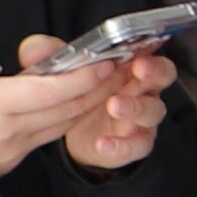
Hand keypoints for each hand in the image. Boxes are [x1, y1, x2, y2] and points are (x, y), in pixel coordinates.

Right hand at [0, 36, 117, 179]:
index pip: (49, 92)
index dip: (82, 77)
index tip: (104, 62)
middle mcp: (6, 131)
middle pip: (67, 109)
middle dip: (98, 88)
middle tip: (120, 66)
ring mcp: (11, 150)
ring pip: (62, 125)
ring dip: (89, 104)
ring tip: (108, 82)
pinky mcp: (9, 161)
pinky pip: (47, 137)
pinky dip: (68, 118)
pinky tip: (78, 102)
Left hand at [56, 42, 176, 171]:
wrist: (74, 129)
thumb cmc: (79, 93)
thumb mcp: (62, 70)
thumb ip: (48, 56)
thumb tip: (35, 50)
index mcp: (130, 67)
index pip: (151, 54)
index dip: (148, 52)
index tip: (137, 54)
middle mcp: (143, 90)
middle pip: (161, 78)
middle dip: (152, 74)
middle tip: (137, 72)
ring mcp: (142, 118)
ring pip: (151, 111)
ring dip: (135, 107)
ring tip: (115, 106)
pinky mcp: (133, 144)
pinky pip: (136, 146)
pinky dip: (121, 145)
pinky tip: (104, 143)